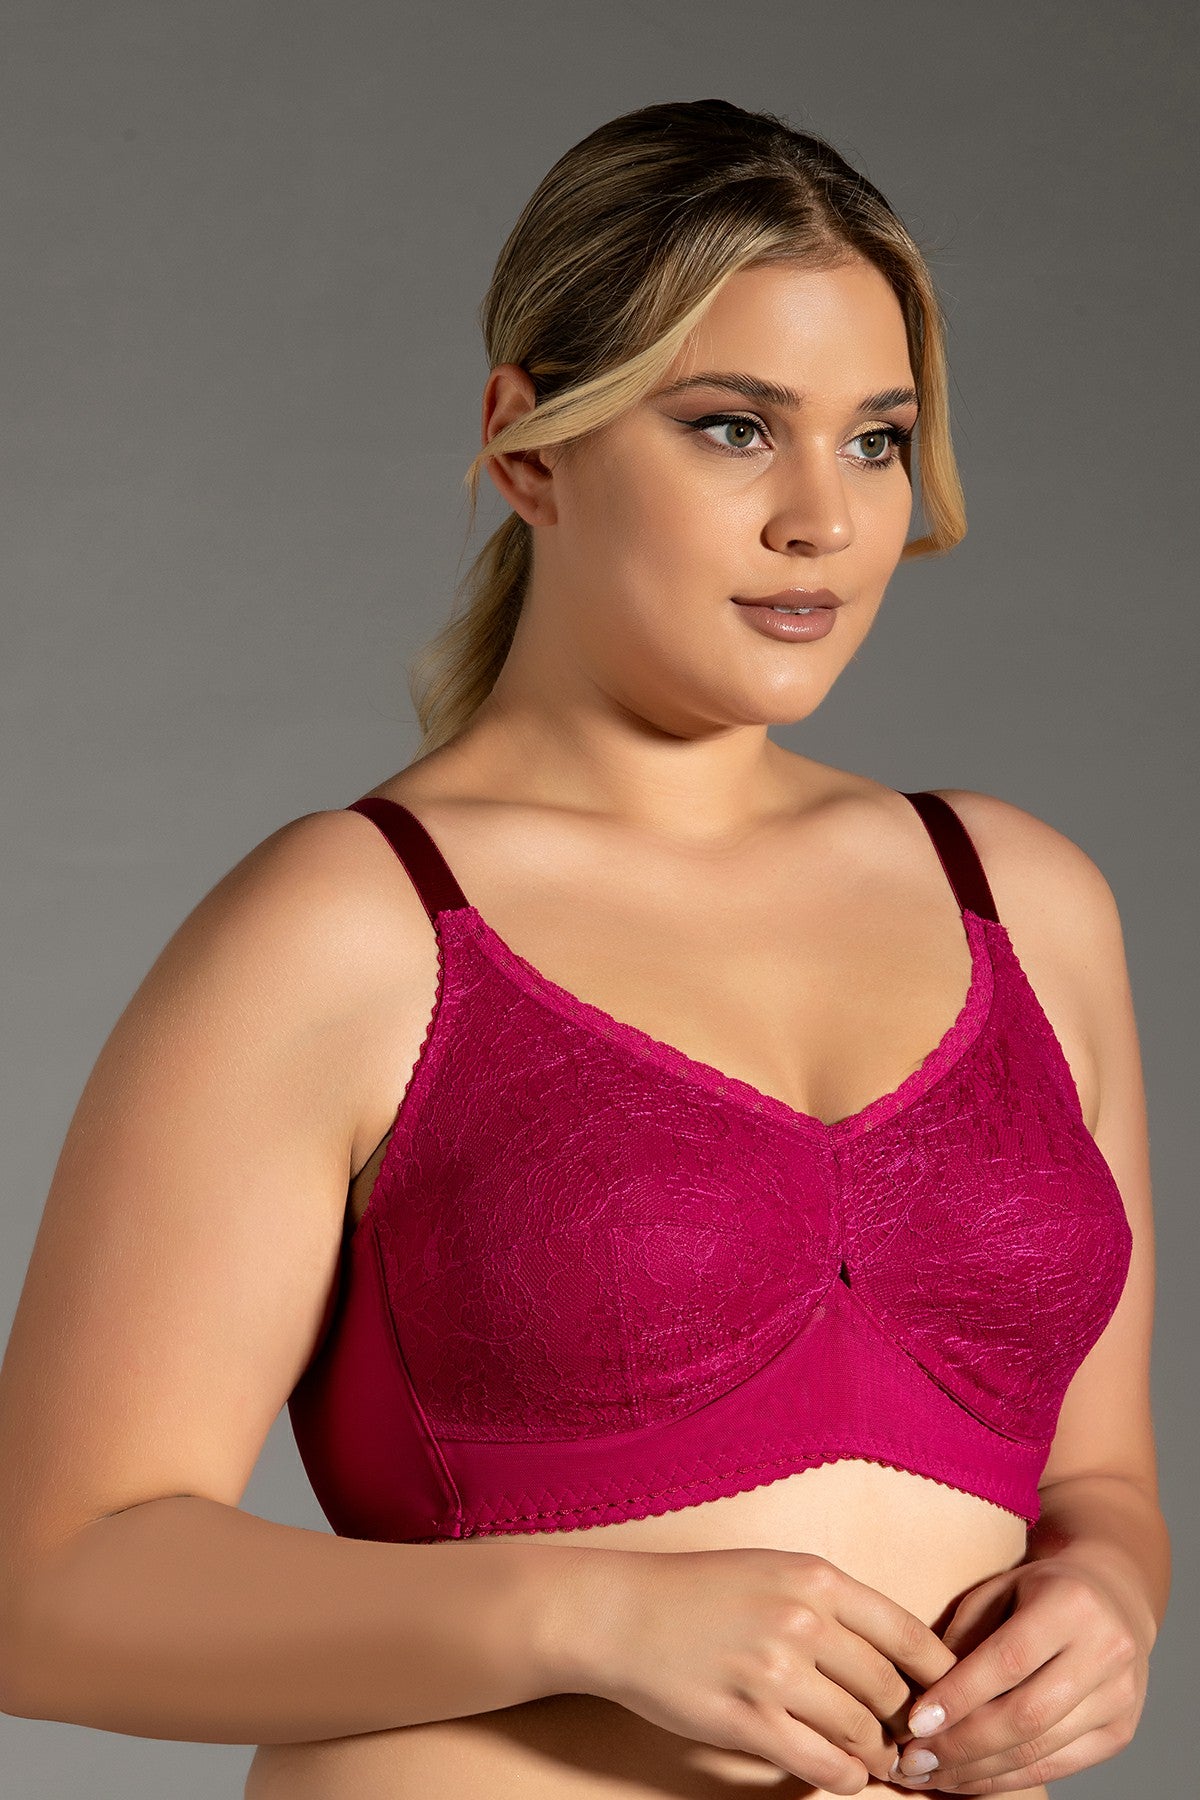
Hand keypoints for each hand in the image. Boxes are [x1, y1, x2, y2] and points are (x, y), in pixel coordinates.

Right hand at [575, 1545, 958, 1794]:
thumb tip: (892, 1654)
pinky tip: (846, 1774)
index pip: (910, 1633)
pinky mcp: (748, 1721)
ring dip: (879, 1754)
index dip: (941, 1675)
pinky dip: (846, 1777)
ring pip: (862, 1730)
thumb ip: (832, 1604)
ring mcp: (776, 1673)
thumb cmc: (699, 1591)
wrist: (622, 1614)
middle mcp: (803, 1621)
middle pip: (891, 1689)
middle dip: (908, 1722)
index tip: (950, 1697)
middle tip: (912, 1740)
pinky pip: (822, 1764)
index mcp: (816, 1578)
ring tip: (882, 1761)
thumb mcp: (774, 1570)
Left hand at [886, 1550, 1154, 1792]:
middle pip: (1027, 1715)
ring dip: (978, 1771)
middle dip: (962, 1745)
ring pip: (1041, 1750)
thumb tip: (920, 1695)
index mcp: (1071, 1603)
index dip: (959, 1696)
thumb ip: (964, 1636)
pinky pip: (1058, 1767)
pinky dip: (1008, 1778)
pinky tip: (968, 1779)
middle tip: (912, 1761)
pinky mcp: (1120, 1733)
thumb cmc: (1037, 1591)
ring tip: (930, 1775)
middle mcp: (1105, 1651)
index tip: (914, 1724)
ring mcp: (1118, 1697)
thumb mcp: (997, 1589)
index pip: (1007, 1660)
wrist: (1111, 1597)